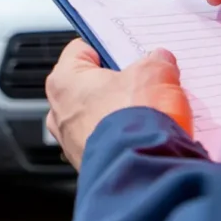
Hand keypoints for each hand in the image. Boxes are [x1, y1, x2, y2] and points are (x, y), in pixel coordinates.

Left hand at [45, 39, 190, 169]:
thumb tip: (161, 61)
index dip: (108, 48)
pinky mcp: (89, 165)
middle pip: (91, 85)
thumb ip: (156, 61)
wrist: (143, 172)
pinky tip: (146, 136)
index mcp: (63, 81)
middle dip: (118, 84)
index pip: (81, 50)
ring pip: (99, 116)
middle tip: (145, 83)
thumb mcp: (155, 73)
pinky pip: (108, 143)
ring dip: (122, 113)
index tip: (127, 52)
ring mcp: (72, 142)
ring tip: (150, 112)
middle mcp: (60, 112)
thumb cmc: (134, 120)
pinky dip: (125, 139)